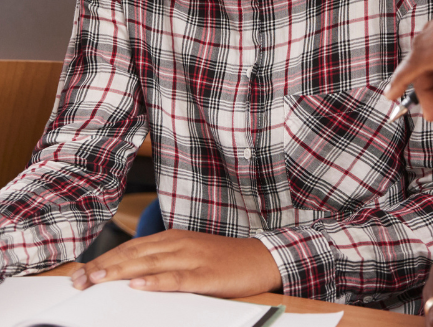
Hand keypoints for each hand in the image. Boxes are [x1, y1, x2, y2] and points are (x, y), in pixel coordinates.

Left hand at [70, 229, 281, 297]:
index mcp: (174, 238)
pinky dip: (157, 282)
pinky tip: (139, 286)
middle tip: (78, 281)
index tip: (79, 274)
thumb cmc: (224, 260)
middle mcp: (180, 244)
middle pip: (135, 255)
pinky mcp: (206, 275)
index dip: (104, 260)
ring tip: (97, 280)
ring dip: (121, 272)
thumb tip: (128, 276)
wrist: (262, 258)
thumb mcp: (190, 254)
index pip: (131, 248)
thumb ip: (163, 261)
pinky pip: (177, 278)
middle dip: (103, 267)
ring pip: (150, 264)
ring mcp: (193, 258)